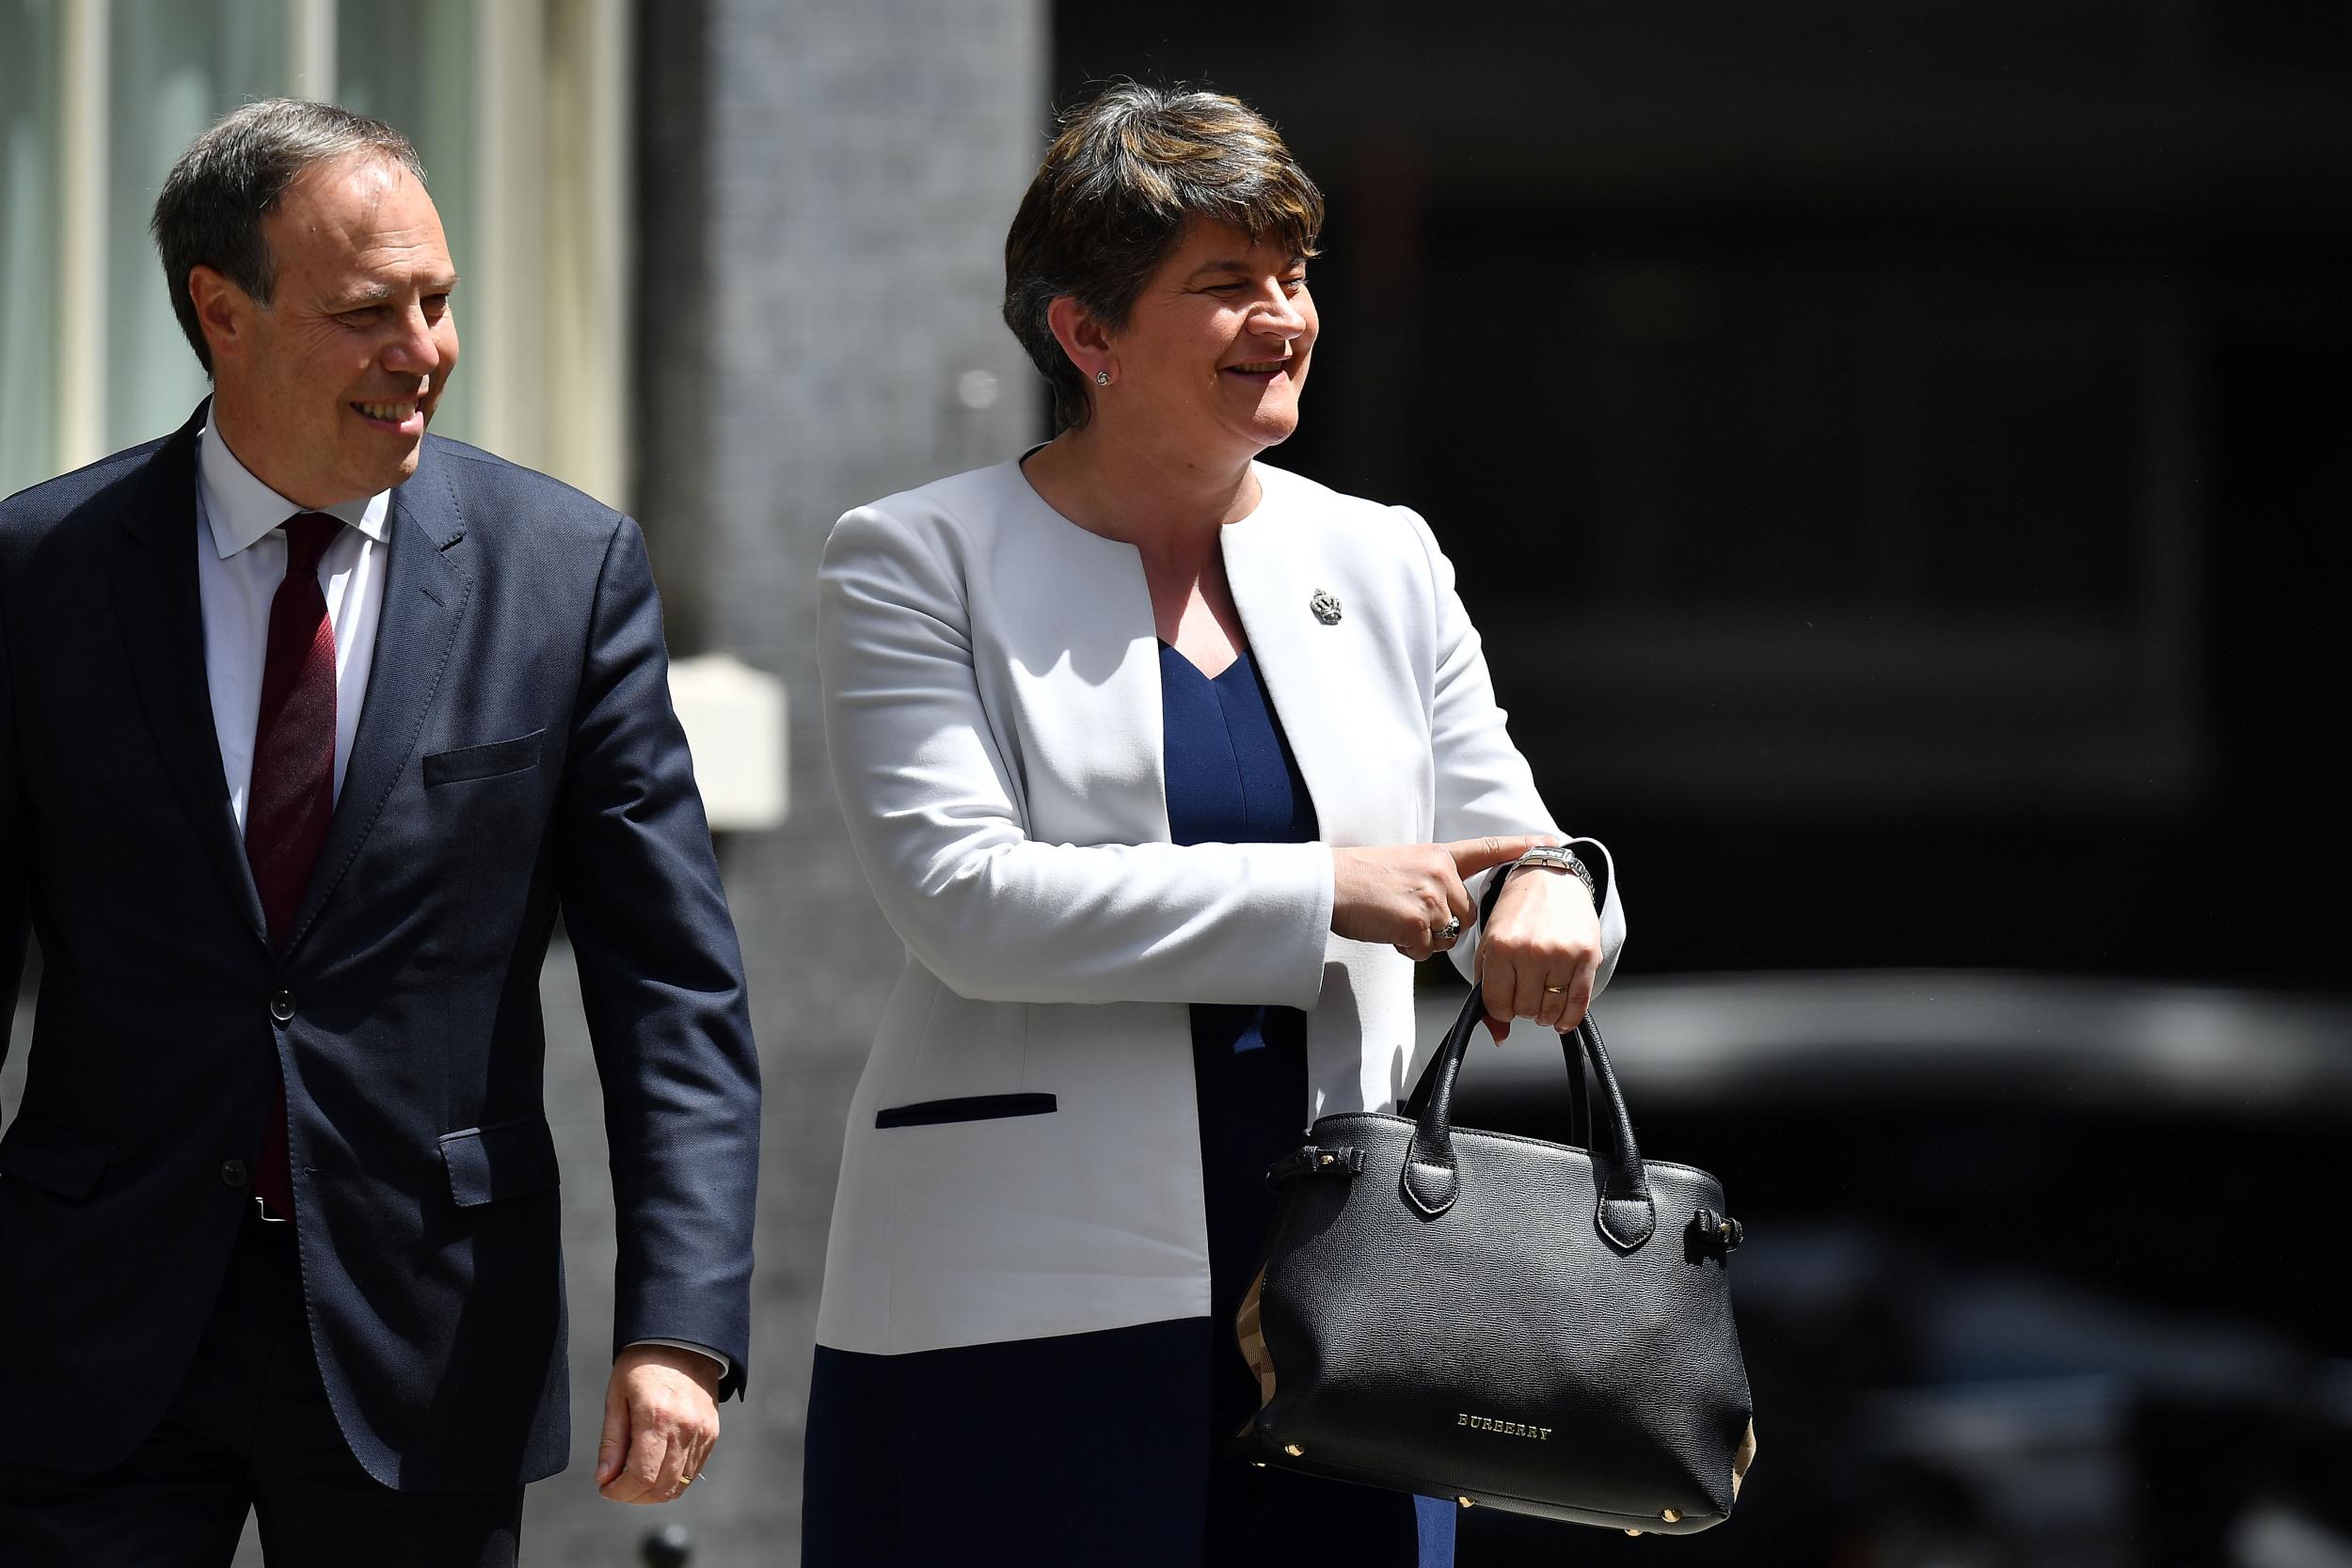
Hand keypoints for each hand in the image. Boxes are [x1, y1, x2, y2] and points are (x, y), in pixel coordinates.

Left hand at [596, 1345, 721, 1504]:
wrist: (682, 1340)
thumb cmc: (644, 1363)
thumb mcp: (617, 1396)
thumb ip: (611, 1441)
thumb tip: (604, 1477)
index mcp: (656, 1417)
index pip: (640, 1477)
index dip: (619, 1492)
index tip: (606, 1488)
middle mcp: (684, 1428)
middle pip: (661, 1487)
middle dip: (634, 1496)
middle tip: (617, 1486)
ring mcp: (702, 1432)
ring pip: (679, 1484)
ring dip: (654, 1492)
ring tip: (635, 1477)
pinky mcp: (712, 1432)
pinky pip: (694, 1471)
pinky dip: (673, 1479)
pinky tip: (656, 1467)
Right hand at [1331, 835, 1551, 959]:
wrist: (1328, 883)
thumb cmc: (1359, 878)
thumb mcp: (1404, 865)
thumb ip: (1433, 882)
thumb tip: (1448, 916)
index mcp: (1438, 855)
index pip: (1485, 849)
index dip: (1518, 847)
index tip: (1549, 842)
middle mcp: (1441, 873)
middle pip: (1465, 917)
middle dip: (1442, 927)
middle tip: (1405, 915)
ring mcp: (1431, 898)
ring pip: (1447, 938)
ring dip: (1423, 940)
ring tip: (1392, 919)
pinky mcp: (1417, 922)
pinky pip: (1426, 951)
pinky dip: (1407, 949)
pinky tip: (1387, 930)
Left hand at [1476, 863, 1600, 1041]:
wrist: (1550, 878)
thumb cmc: (1516, 912)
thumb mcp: (1490, 945)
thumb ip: (1486, 991)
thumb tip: (1499, 1036)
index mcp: (1501, 946)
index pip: (1497, 1004)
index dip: (1500, 1008)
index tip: (1505, 999)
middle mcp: (1532, 951)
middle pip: (1526, 1010)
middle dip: (1523, 1008)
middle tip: (1525, 990)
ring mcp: (1562, 953)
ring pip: (1551, 1011)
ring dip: (1545, 1013)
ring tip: (1543, 995)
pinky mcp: (1587, 955)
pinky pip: (1580, 1003)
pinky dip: (1569, 1018)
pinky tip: (1561, 1018)